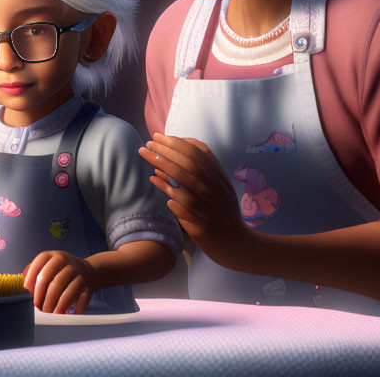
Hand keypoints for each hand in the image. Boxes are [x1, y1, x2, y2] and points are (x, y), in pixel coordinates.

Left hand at [22, 250, 97, 313]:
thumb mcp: (52, 267)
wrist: (89, 271)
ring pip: (64, 287)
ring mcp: (77, 271)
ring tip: (50, 313)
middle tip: (37, 306)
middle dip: (41, 293)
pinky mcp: (86, 282)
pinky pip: (77, 295)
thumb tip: (25, 292)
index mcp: (54, 256)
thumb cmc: (64, 272)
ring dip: (55, 303)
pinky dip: (69, 305)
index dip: (31, 275)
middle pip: (50, 276)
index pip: (40, 261)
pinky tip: (63, 313)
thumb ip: (39, 275)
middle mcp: (65, 260)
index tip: (27, 289)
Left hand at [139, 132, 252, 268]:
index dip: (178, 142)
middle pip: (189, 162)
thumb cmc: (222, 212)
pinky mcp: (200, 222)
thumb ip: (202, 172)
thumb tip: (173, 155)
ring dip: (162, 164)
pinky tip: (154, 179)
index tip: (160, 137)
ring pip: (183, 179)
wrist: (234, 242)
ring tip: (145, 155)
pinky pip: (180, 202)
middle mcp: (216, 189)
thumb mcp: (217, 188)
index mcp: (220, 178)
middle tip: (148, 143)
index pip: (200, 152)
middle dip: (166, 149)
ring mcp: (208, 205)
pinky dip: (166, 188)